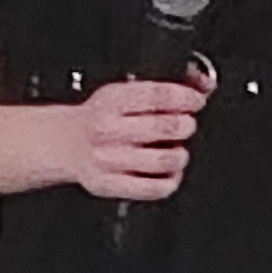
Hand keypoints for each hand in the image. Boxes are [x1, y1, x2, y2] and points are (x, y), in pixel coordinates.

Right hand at [68, 74, 206, 203]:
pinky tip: (168, 172)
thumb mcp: (125, 92)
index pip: (159, 96)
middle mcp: (108, 130)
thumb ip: (165, 88)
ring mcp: (109, 160)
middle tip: (185, 126)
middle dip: (186, 125)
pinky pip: (154, 188)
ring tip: (176, 150)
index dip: (187, 98)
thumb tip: (204, 84)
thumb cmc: (103, 117)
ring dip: (181, 154)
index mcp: (112, 101)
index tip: (196, 101)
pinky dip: (171, 180)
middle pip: (166, 128)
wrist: (67, 143)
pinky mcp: (111, 185)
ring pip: (165, 160)